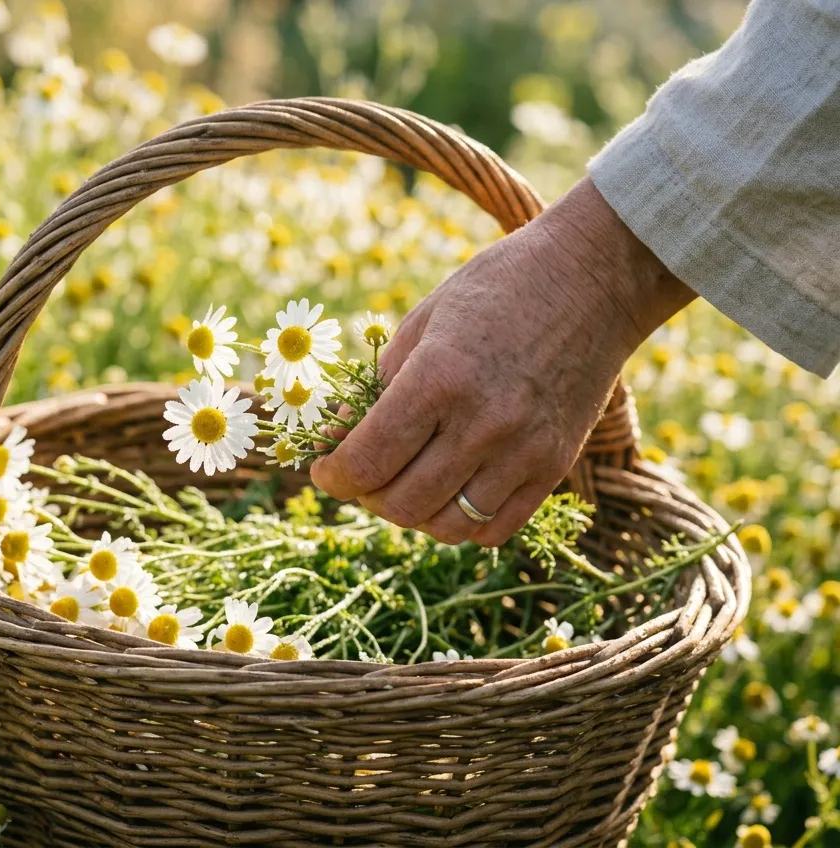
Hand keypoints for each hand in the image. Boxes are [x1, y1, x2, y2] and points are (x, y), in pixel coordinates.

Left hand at [310, 177, 694, 545]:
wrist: (592, 279)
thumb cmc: (495, 290)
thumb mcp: (421, 322)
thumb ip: (375, 388)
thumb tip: (335, 441)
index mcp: (438, 378)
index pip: (365, 462)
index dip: (332, 477)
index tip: (325, 470)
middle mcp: (482, 423)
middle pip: (401, 504)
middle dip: (368, 496)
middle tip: (365, 474)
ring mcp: (523, 451)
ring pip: (446, 526)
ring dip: (413, 514)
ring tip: (407, 481)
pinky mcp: (554, 467)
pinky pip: (494, 529)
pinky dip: (461, 523)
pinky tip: (450, 491)